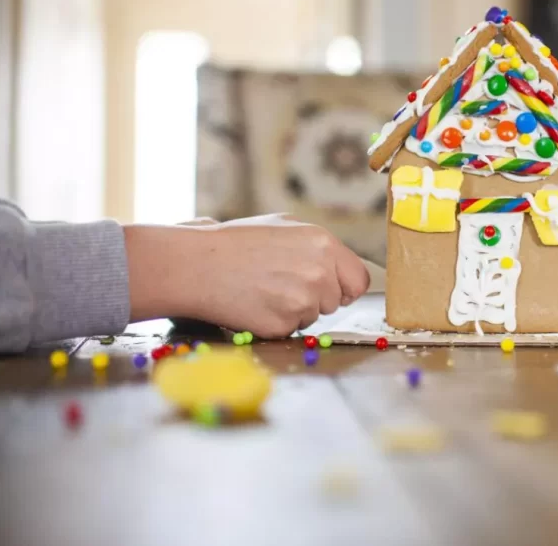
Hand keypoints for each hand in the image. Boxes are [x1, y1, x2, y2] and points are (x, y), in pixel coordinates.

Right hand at [125, 214, 369, 337]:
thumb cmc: (238, 242)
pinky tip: (255, 304)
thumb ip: (320, 247)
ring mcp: (303, 301)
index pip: (359, 281)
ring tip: (265, 291)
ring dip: (295, 311)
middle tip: (282, 285)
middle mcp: (319, 272)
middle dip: (315, 298)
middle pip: (335, 302)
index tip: (334, 291)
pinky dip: (275, 323)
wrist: (199, 265)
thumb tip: (341, 269)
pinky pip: (291, 331)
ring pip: (313, 318)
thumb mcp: (286, 226)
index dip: (346, 288)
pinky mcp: (283, 324)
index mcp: (324, 244)